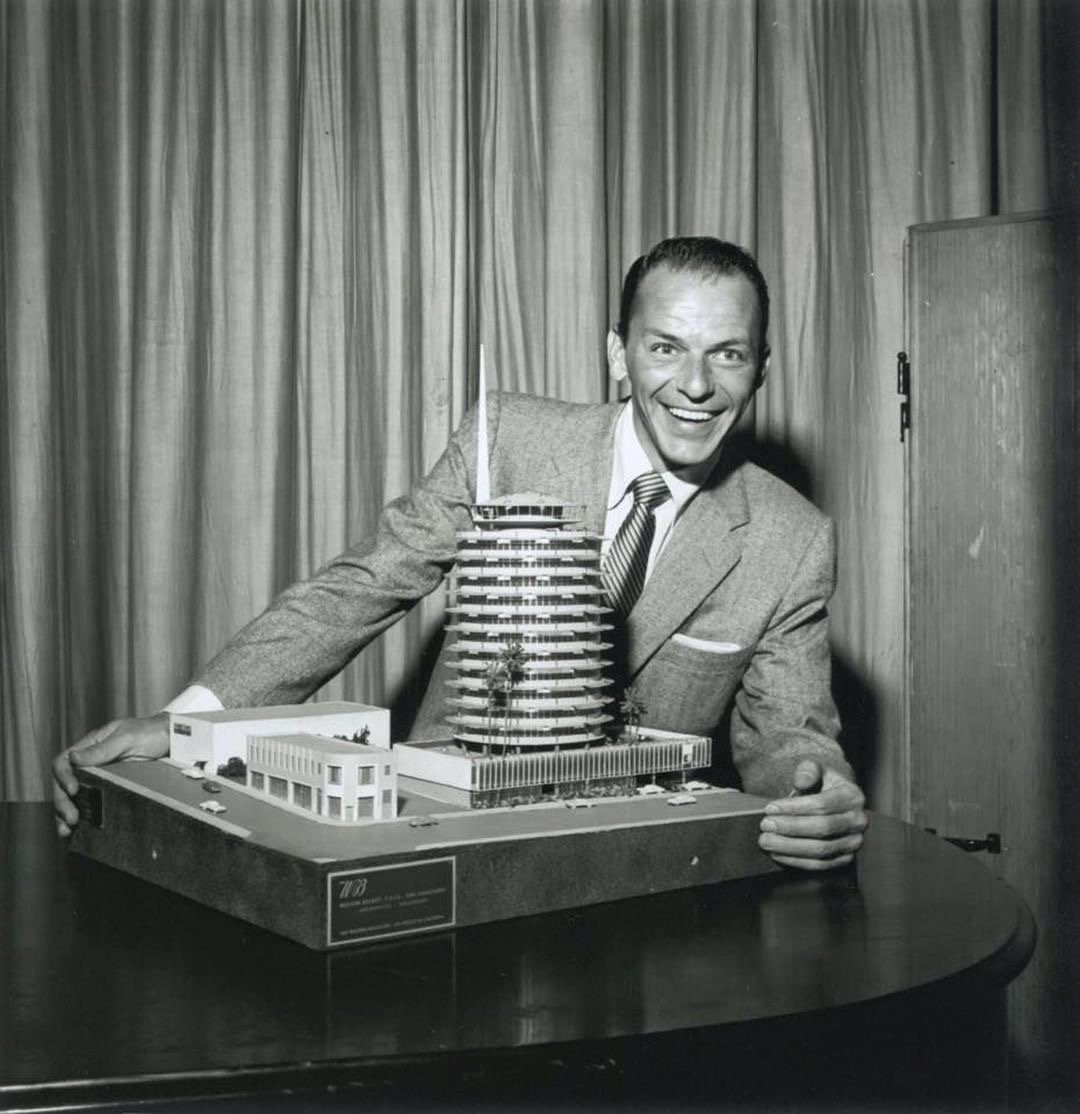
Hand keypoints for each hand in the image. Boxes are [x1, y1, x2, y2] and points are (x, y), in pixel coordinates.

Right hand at [53, 714, 169, 836]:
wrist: (172, 740)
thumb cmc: (150, 733)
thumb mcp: (127, 738)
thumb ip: (101, 749)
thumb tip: (73, 758)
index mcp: (89, 747)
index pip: (63, 762)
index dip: (63, 777)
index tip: (73, 789)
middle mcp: (89, 763)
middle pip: (63, 783)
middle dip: (62, 802)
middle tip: (71, 818)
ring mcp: (98, 777)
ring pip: (72, 796)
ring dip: (65, 813)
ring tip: (66, 830)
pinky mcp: (108, 789)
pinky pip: (89, 802)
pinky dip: (82, 816)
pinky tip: (77, 830)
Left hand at [758, 759, 867, 870]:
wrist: (834, 800)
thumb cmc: (823, 783)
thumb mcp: (817, 768)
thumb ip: (808, 769)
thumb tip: (801, 781)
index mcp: (853, 796)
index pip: (822, 804)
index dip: (794, 808)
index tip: (770, 808)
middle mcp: (858, 821)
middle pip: (822, 828)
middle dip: (790, 828)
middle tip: (765, 825)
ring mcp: (854, 842)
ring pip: (820, 850)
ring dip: (790, 847)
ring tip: (766, 841)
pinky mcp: (845, 858)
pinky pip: (820, 865)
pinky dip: (796, 861)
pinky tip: (778, 854)